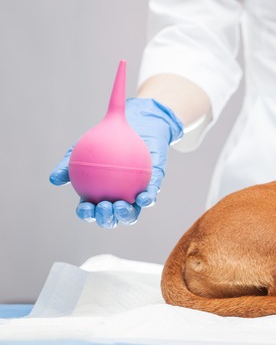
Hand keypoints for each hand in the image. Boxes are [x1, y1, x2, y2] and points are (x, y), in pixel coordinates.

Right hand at [50, 98, 182, 228]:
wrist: (137, 124)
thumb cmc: (107, 137)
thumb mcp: (85, 146)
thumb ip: (68, 162)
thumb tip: (54, 179)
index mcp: (99, 193)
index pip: (91, 210)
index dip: (87, 215)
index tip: (85, 208)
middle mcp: (117, 197)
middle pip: (111, 218)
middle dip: (106, 220)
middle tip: (102, 207)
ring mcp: (135, 194)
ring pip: (132, 213)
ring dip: (125, 215)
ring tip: (120, 205)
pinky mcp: (153, 186)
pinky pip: (151, 195)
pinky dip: (148, 199)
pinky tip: (145, 197)